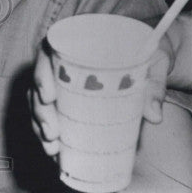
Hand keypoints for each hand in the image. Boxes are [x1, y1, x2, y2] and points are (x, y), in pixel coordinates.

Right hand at [29, 35, 173, 157]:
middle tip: (52, 133)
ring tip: (52, 149)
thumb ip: (153, 85)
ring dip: (39, 127)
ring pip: (37, 102)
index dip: (41, 75)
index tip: (48, 97)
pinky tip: (54, 150)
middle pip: (38, 84)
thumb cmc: (146, 51)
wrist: (148, 55)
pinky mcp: (64, 99)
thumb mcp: (153, 62)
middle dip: (40, 111)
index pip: (46, 54)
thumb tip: (154, 116)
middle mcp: (61, 61)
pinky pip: (46, 114)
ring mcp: (59, 82)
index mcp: (75, 42)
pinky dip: (46, 133)